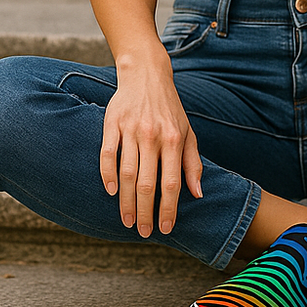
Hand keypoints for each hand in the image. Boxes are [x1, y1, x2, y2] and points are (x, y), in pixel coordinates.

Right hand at [98, 52, 202, 237]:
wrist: (147, 75)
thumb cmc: (170, 109)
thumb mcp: (188, 132)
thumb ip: (193, 163)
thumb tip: (198, 193)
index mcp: (174, 139)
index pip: (172, 182)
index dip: (169, 208)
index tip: (166, 228)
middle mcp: (153, 135)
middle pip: (148, 183)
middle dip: (146, 212)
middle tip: (143, 232)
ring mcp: (131, 129)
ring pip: (128, 173)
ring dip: (127, 201)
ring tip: (127, 221)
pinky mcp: (113, 123)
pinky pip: (108, 154)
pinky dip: (108, 175)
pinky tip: (112, 192)